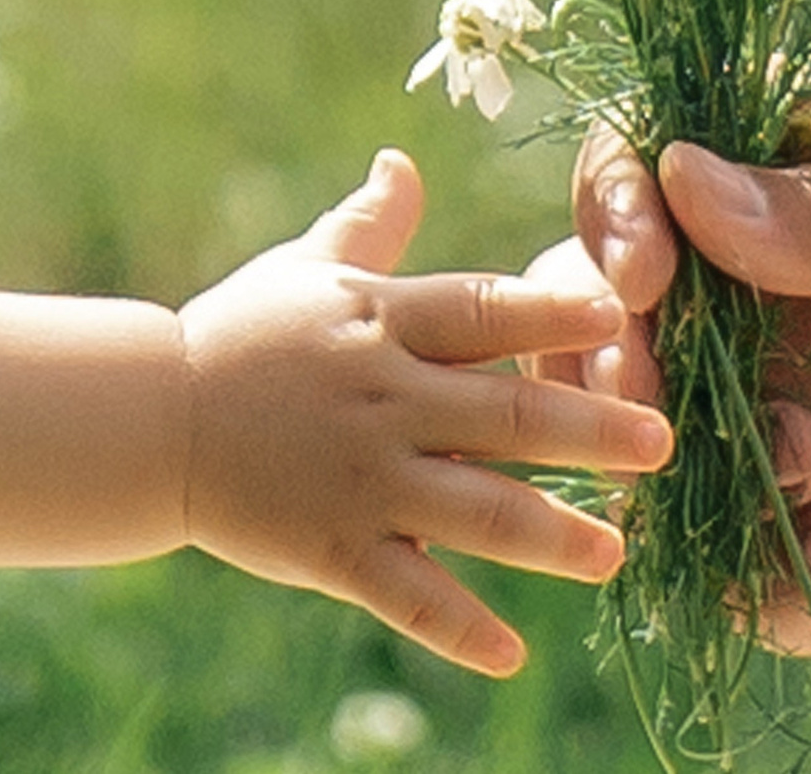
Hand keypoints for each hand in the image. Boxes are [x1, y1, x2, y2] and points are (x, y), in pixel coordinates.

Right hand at [180, 149, 674, 675]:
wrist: (146, 420)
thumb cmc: (241, 334)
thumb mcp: (305, 268)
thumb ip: (370, 224)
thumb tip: (401, 158)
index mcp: (385, 324)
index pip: (482, 312)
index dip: (551, 316)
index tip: (620, 316)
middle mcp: (384, 401)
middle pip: (503, 418)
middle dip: (590, 432)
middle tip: (664, 444)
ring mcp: (359, 480)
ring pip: (473, 512)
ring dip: (550, 538)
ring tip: (615, 555)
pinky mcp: (330, 548)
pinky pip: (406, 595)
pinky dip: (459, 628)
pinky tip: (513, 653)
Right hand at [565, 40, 810, 641]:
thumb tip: (678, 186)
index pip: (662, 180)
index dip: (619, 219)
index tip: (637, 267)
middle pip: (648, 331)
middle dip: (624, 363)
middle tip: (651, 391)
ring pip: (696, 459)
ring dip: (695, 474)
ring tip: (801, 464)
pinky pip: (783, 571)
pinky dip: (771, 571)